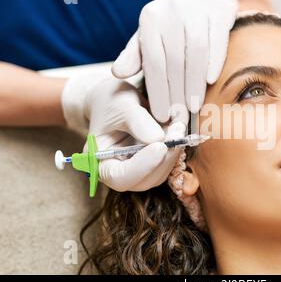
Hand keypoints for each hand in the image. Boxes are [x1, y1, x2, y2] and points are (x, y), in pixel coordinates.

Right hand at [62, 76, 185, 190]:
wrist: (116, 100)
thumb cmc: (112, 101)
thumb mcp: (121, 105)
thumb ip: (138, 121)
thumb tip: (159, 139)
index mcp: (100, 162)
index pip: (119, 177)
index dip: (142, 166)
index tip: (160, 146)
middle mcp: (119, 172)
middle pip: (144, 180)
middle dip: (164, 159)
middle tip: (177, 132)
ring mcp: (137, 171)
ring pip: (160, 174)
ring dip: (173, 153)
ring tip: (178, 126)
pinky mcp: (152, 165)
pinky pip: (168, 164)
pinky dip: (176, 148)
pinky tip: (178, 129)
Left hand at [112, 0, 238, 123]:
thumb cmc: (170, 27)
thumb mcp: (148, 37)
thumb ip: (133, 56)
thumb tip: (117, 73)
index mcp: (151, 19)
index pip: (153, 61)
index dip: (157, 91)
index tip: (162, 116)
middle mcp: (172, 11)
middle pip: (174, 60)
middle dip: (176, 93)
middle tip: (178, 117)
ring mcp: (196, 10)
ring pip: (196, 52)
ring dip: (195, 83)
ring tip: (194, 107)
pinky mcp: (218, 12)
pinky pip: (217, 41)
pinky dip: (214, 63)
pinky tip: (211, 82)